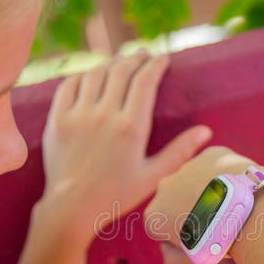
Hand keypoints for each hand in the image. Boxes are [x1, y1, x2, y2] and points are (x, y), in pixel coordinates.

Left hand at [40, 51, 212, 245]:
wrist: (72, 208)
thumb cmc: (117, 195)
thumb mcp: (154, 176)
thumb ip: (180, 151)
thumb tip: (206, 131)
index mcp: (130, 128)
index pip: (145, 81)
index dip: (156, 65)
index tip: (163, 58)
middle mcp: (104, 115)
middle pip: (121, 71)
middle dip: (136, 58)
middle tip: (144, 55)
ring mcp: (78, 115)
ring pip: (95, 74)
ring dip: (111, 64)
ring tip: (120, 63)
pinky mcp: (57, 120)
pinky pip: (69, 85)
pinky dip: (83, 75)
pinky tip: (92, 76)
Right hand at [144, 146, 263, 263]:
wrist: (252, 220)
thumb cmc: (221, 246)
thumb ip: (171, 256)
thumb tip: (171, 245)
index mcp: (154, 215)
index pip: (163, 228)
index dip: (183, 237)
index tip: (204, 242)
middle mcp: (164, 186)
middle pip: (178, 200)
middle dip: (194, 209)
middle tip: (221, 225)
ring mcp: (188, 166)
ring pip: (197, 181)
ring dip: (210, 191)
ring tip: (234, 207)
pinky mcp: (212, 154)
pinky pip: (216, 166)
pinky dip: (226, 176)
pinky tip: (241, 190)